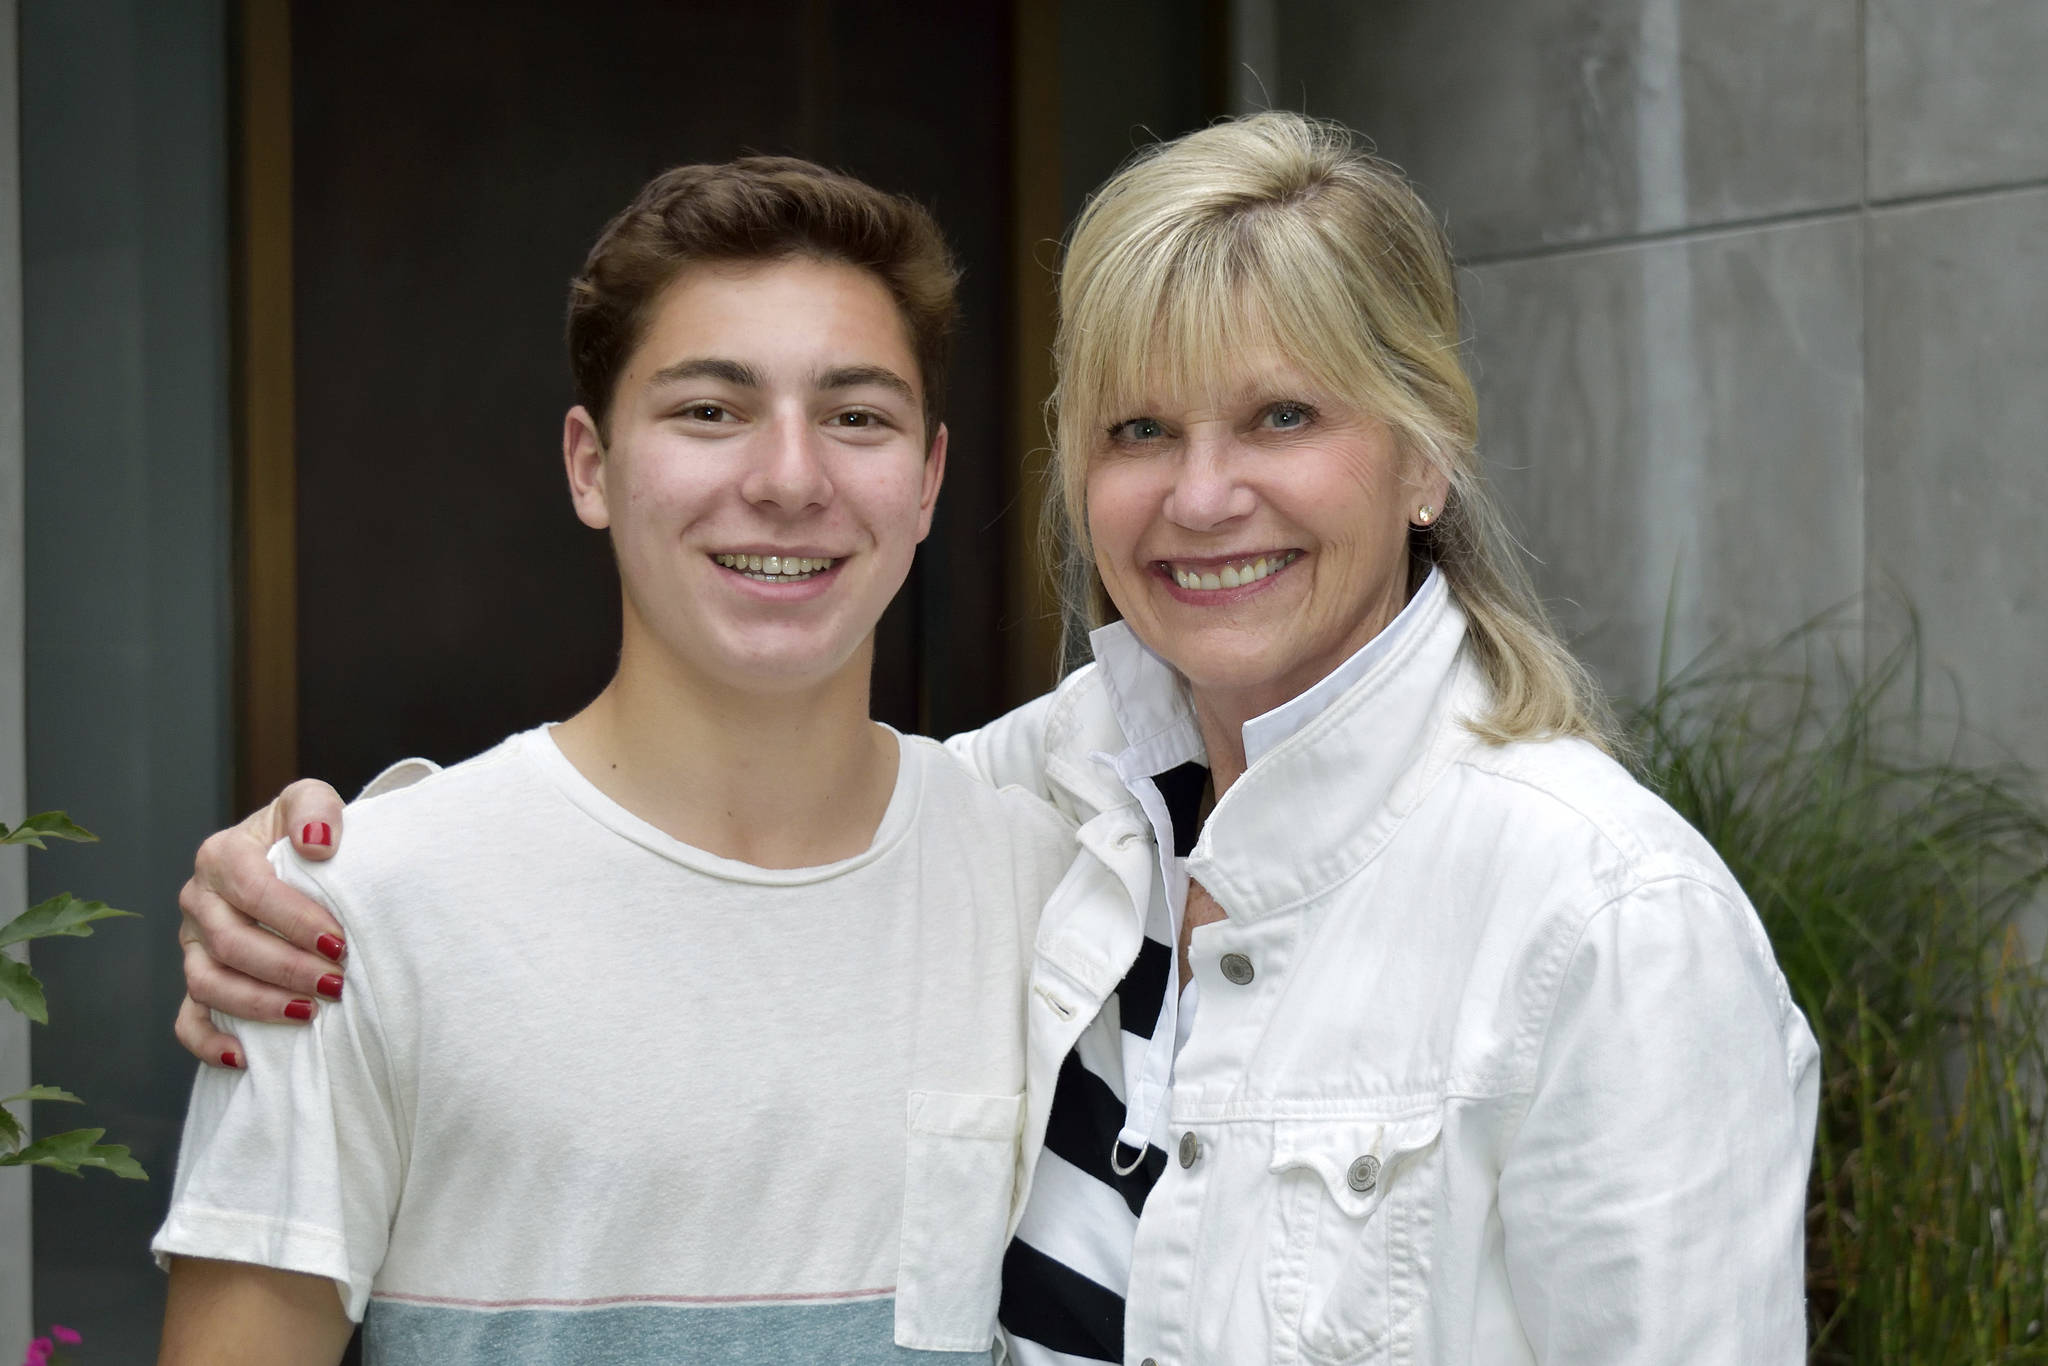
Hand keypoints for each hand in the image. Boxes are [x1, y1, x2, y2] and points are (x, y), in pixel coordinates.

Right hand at [174, 780, 347, 1067]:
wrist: (300, 859)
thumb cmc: (308, 832)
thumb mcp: (312, 801)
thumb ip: (314, 809)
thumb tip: (317, 844)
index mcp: (221, 855)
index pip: (252, 890)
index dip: (295, 919)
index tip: (338, 940)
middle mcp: (199, 900)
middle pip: (231, 943)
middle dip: (287, 968)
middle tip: (336, 982)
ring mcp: (194, 944)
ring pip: (208, 983)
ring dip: (258, 1004)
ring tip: (309, 1013)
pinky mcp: (199, 978)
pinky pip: (188, 1019)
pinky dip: (209, 1041)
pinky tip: (244, 1056)